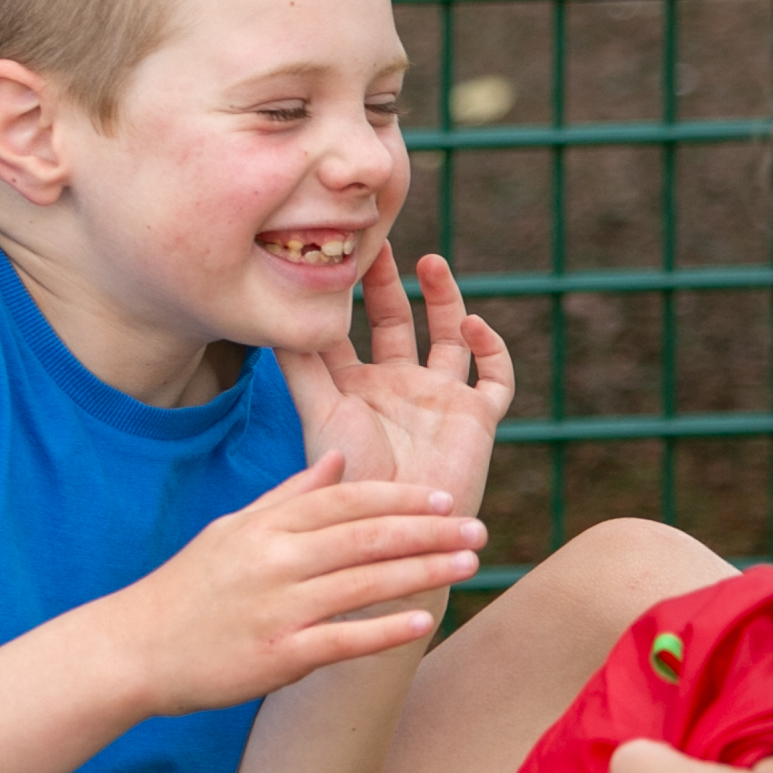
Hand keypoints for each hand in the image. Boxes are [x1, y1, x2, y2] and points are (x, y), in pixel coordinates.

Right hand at [106, 455, 485, 715]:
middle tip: (477, 528)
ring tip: (467, 565)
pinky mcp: (275, 656)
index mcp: (266, 525)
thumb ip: (289, 494)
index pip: (346, 501)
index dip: (399, 498)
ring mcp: (276, 609)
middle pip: (365, 536)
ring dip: (421, 573)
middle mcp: (274, 561)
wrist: (133, 649)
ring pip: (363, 583)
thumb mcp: (233, 528)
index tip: (443, 500)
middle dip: (427, 532)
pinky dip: (384, 630)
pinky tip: (423, 621)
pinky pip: (342, 639)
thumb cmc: (187, 588)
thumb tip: (338, 458)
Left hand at [279, 250, 514, 518]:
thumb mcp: (318, 413)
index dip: (342, 295)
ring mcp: (438, 401)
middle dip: (387, 285)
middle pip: (396, 323)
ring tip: (430, 262)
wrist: (394, 530)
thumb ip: (300, 364)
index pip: (347, 332)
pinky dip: (492, 348)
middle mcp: (396, 390)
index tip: (336, 253)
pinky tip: (474, 324)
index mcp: (355, 390)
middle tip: (379, 243)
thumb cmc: (350, 478)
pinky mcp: (476, 419)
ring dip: (444, 299)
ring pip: (449, 337)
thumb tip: (277, 313)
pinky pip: (495, 378)